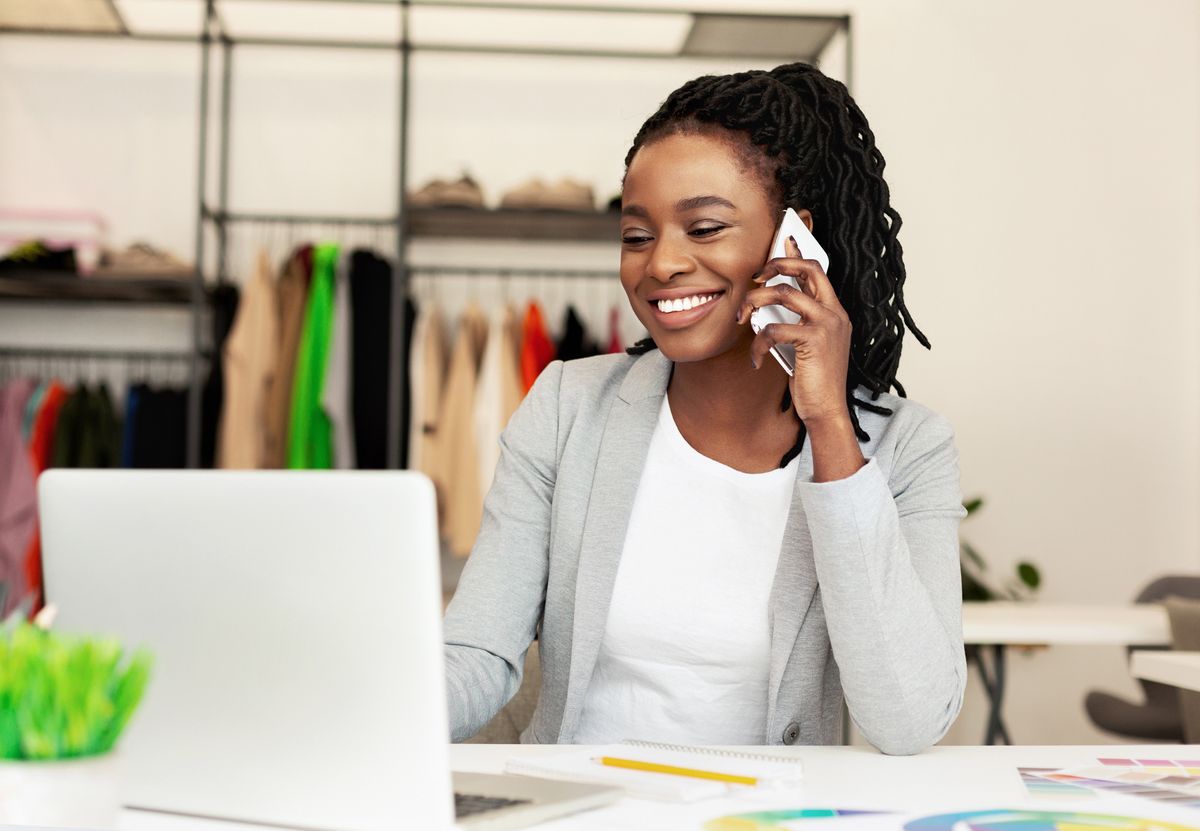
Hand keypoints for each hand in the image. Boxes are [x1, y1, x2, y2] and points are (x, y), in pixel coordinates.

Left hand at [736, 235, 851, 426]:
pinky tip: (756, 359)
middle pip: (807, 268)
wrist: (826, 410)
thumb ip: (796, 323)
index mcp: (834, 312)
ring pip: (784, 293)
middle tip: (755, 277)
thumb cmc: (813, 380)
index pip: (817, 271)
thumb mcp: (806, 346)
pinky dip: (758, 343)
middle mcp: (834, 313)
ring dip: (754, 302)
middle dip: (777, 264)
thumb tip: (767, 308)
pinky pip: (774, 328)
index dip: (797, 255)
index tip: (782, 241)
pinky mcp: (813, 340)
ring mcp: (826, 324)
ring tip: (741, 318)